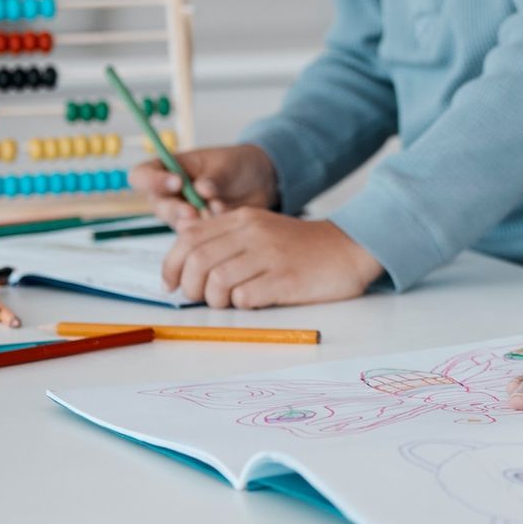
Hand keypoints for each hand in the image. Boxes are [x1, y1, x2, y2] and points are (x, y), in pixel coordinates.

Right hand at [129, 143, 278, 226]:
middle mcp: (169, 195)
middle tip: (193, 211)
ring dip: (196, 222)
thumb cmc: (235, 165)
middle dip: (175, 210)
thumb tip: (202, 189)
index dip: (152, 181)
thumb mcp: (226, 163)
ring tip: (218, 209)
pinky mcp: (198, 231)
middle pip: (158, 206)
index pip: (141, 176)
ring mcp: (182, 215)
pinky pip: (198, 237)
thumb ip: (213, 176)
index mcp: (167, 170)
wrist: (259, 182)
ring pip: (177, 224)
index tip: (177, 182)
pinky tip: (227, 218)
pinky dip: (213, 230)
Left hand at [161, 209, 382, 308]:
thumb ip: (225, 239)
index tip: (171, 284)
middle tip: (201, 298)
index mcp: (242, 219)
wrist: (351, 247)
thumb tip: (184, 263)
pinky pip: (245, 297)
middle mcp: (253, 233)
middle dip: (190, 287)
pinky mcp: (286, 278)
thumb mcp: (261, 230)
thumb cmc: (301, 247)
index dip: (171, 265)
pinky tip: (255, 299)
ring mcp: (270, 255)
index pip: (188, 238)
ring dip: (215, 300)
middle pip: (197, 262)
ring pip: (217, 282)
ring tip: (230, 301)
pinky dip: (242, 304)